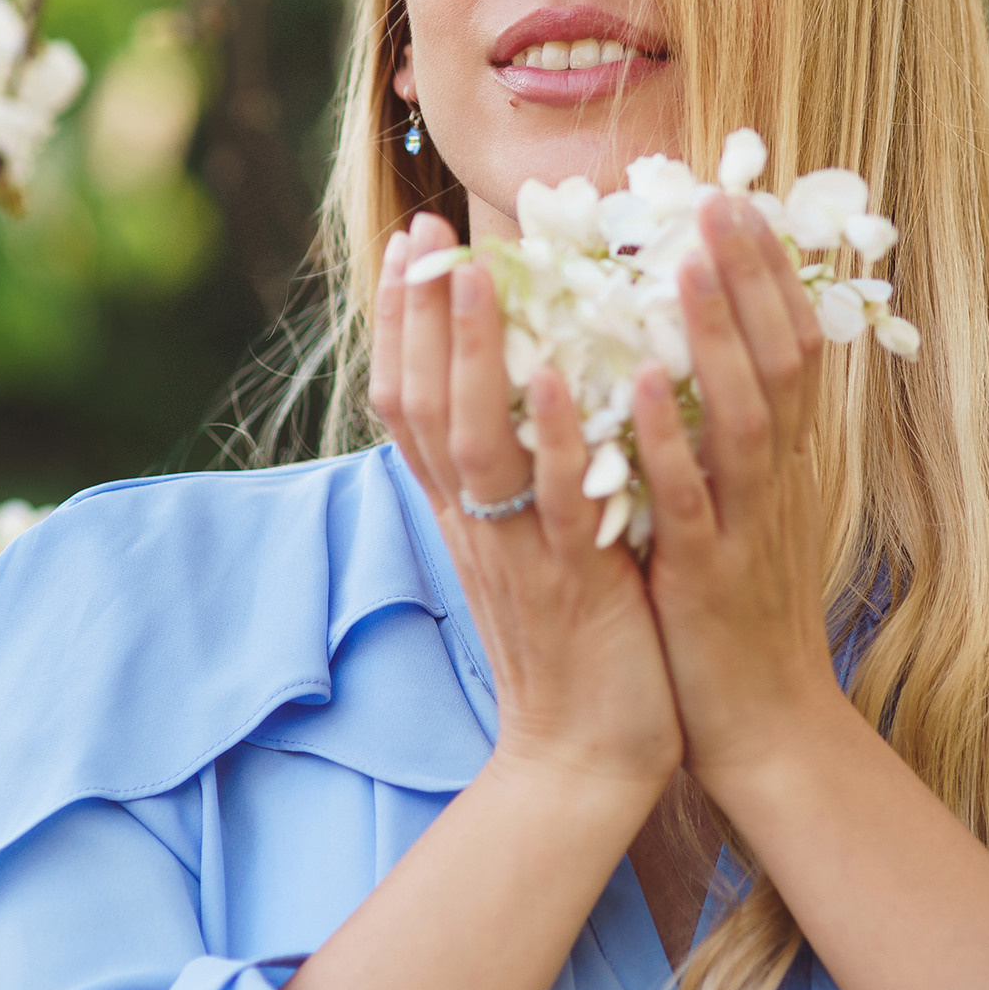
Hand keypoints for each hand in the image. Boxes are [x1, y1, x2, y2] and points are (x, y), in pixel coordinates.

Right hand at [371, 213, 683, 800]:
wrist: (587, 759)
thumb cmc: (580, 640)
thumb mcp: (533, 541)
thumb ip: (523, 469)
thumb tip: (532, 382)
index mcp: (466, 509)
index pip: (411, 399)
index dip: (402, 320)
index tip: (409, 242)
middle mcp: (475, 522)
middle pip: (423, 404)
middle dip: (418, 314)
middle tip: (421, 230)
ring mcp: (518, 549)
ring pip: (476, 442)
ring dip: (473, 357)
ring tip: (474, 278)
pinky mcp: (573, 583)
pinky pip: (556, 503)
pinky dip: (555, 439)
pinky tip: (560, 381)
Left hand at [632, 192, 854, 790]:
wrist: (762, 729)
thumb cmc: (729, 613)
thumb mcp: (733, 509)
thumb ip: (714, 437)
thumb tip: (679, 358)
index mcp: (775, 462)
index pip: (787, 345)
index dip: (768, 273)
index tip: (738, 201)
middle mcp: (772, 481)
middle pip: (780, 358)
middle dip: (751, 276)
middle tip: (719, 199)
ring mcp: (744, 526)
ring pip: (744, 415)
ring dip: (718, 335)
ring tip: (683, 262)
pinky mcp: (707, 576)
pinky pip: (689, 499)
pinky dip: (664, 439)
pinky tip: (634, 385)